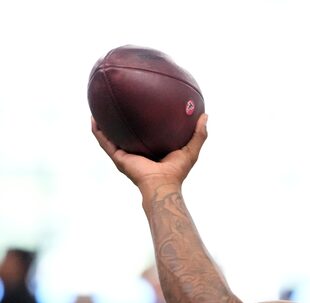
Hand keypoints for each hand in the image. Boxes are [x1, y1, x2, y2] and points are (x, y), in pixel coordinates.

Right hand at [91, 113, 208, 193]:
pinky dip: (98, 130)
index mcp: (150, 150)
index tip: (141, 103)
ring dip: (103, 122)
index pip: (144, 132)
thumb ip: (199, 133)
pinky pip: (104, 141)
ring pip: (109, 135)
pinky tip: (93, 117)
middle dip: (119, 118)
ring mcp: (124, 155)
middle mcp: (135, 152)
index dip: (142, 119)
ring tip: (97, 105)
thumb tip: (206, 115)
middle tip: (117, 100)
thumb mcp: (191, 149)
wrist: (162, 185)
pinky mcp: (118, 158)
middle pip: (125, 132)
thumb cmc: (177, 171)